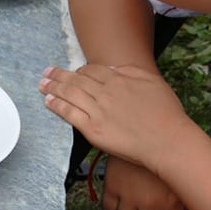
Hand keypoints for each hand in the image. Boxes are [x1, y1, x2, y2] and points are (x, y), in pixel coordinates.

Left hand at [39, 64, 193, 176]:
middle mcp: (105, 92)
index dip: (78, 71)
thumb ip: (130, 72)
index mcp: (119, 79)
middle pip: (75, 80)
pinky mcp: (93, 129)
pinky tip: (48, 101)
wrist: (168, 141)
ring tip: (42, 84)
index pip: (91, 70)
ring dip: (52, 87)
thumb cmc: (166, 114)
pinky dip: (56, 105)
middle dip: (58, 75)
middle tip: (46, 73)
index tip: (71, 71)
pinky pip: (69, 113)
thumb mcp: (152, 82)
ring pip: (69, 94)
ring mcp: (97, 110)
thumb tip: (111, 68)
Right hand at [98, 156, 185, 209]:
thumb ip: (179, 196)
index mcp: (173, 202)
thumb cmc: (166, 151)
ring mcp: (129, 195)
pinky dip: (111, 209)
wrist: (144, 128)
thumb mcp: (179, 176)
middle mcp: (151, 202)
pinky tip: (117, 202)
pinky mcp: (112, 186)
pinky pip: (108, 209)